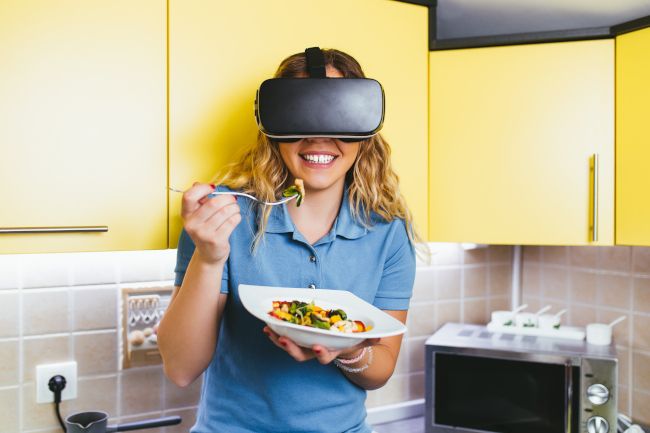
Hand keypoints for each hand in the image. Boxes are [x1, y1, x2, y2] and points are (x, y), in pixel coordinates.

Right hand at [181, 182, 240, 264]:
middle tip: (233, 199)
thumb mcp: (198, 215)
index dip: (202, 188)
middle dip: (227, 198)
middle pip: (213, 203)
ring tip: (235, 208)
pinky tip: (235, 217)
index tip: (213, 188)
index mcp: (186, 215)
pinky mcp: (216, 240)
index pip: (189, 196)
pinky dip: (237, 216)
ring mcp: (204, 234)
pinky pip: (232, 222)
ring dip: (234, 207)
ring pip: (225, 212)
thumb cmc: (206, 229)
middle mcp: (192, 224)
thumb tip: (206, 185)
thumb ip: (200, 199)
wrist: (208, 254)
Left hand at [263, 326, 379, 364]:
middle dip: (292, 348)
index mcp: (330, 352)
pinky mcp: (296, 338)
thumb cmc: (350, 338)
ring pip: (289, 346)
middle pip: (301, 354)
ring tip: (269, 330)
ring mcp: (304, 346)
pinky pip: (283, 337)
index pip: (324, 356)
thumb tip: (380, 336)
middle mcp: (314, 351)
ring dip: (278, 340)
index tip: (318, 347)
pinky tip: (267, 325)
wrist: (340, 342)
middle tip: (285, 340)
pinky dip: (275, 332)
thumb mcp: (362, 339)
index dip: (320, 353)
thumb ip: (370, 337)